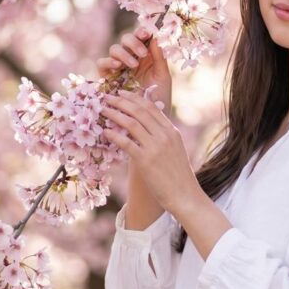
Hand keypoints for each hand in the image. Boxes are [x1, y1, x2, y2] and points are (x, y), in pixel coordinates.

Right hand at [97, 26, 172, 113]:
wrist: (150, 120)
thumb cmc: (159, 98)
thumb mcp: (162, 76)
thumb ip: (160, 57)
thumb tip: (157, 36)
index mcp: (145, 56)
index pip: (141, 37)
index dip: (142, 31)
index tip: (147, 33)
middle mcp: (131, 58)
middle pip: (126, 39)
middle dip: (133, 42)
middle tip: (142, 53)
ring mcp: (117, 67)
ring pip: (114, 49)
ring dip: (123, 53)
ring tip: (133, 65)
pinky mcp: (106, 77)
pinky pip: (101, 63)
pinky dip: (108, 62)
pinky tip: (118, 66)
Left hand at [101, 91, 197, 215]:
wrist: (185, 195)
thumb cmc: (178, 176)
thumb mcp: (175, 150)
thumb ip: (163, 137)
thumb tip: (146, 129)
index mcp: (172, 131)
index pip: (151, 107)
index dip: (135, 98)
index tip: (122, 93)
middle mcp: (164, 135)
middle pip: (140, 111)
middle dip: (121, 101)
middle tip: (107, 97)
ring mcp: (155, 147)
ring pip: (131, 123)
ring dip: (115, 114)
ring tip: (103, 110)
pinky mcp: (146, 160)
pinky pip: (126, 143)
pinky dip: (114, 135)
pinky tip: (106, 132)